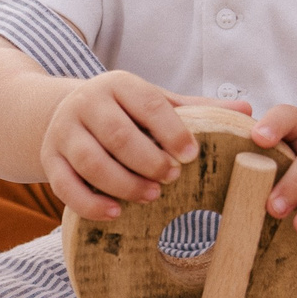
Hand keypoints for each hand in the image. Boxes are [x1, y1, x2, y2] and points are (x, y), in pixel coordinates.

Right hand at [43, 72, 251, 220]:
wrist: (59, 113)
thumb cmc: (122, 112)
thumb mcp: (155, 103)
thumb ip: (196, 109)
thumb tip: (247, 110)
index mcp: (118, 84)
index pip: (148, 103)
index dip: (172, 130)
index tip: (192, 155)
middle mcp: (87, 103)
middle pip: (118, 135)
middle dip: (149, 160)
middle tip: (172, 179)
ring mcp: (64, 132)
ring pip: (91, 161)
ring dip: (124, 183)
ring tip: (151, 197)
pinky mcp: (49, 161)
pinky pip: (65, 186)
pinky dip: (90, 203)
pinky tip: (115, 213)